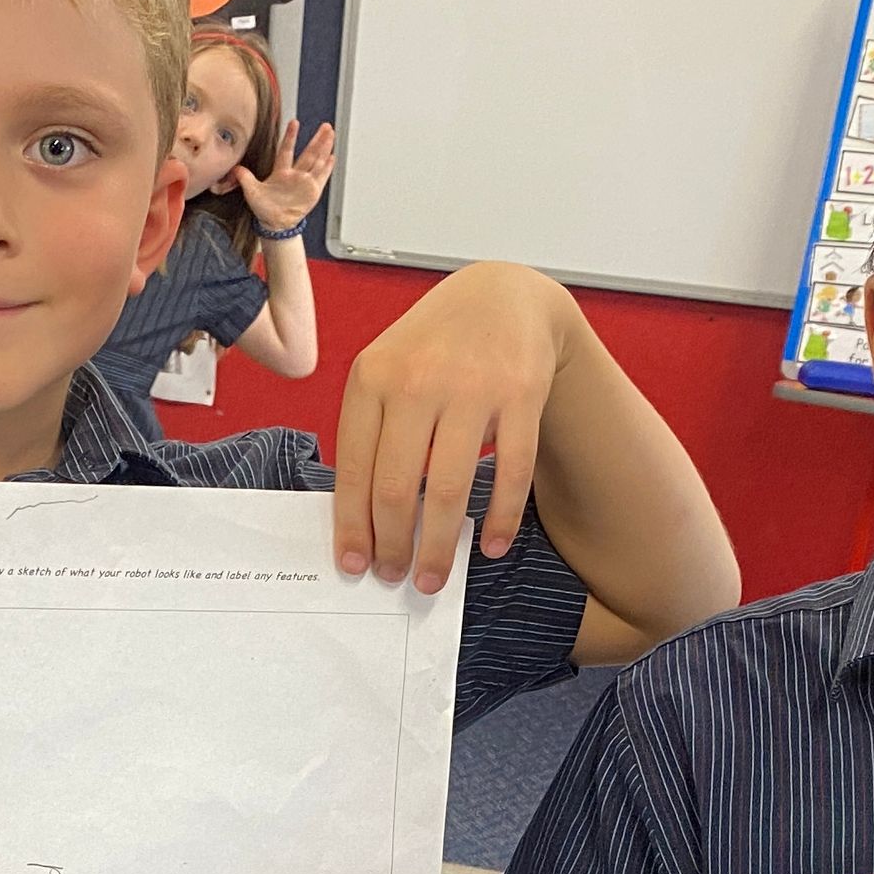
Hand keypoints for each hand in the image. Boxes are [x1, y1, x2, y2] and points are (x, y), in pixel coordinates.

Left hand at [232, 118, 335, 235]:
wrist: (275, 226)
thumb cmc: (264, 210)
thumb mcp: (252, 192)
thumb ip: (244, 178)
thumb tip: (234, 168)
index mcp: (281, 172)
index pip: (287, 150)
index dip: (290, 137)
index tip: (294, 123)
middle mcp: (295, 175)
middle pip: (308, 152)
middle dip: (316, 139)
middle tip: (324, 126)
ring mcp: (305, 182)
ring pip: (317, 160)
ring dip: (324, 147)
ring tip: (330, 133)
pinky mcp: (313, 191)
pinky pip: (322, 177)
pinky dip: (327, 167)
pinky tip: (332, 157)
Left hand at [333, 262, 581, 595]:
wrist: (502, 295)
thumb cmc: (433, 347)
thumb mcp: (386, 372)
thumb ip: (371, 433)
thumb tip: (361, 520)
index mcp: (372, 378)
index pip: (353, 471)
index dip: (352, 527)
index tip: (354, 563)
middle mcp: (418, 380)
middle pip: (398, 489)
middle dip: (394, 547)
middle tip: (396, 576)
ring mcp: (472, 387)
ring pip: (450, 490)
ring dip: (441, 547)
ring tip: (434, 577)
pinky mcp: (521, 393)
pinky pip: (511, 473)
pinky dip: (501, 519)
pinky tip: (492, 546)